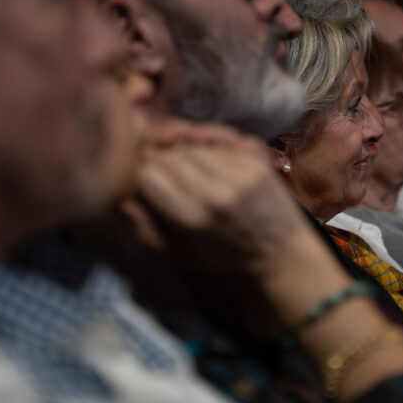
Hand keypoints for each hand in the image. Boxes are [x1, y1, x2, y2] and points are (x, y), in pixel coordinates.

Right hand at [128, 120, 307, 276]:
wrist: (279, 256)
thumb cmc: (222, 259)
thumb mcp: (178, 257)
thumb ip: (144, 231)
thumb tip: (122, 201)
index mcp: (191, 220)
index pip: (148, 174)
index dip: (143, 175)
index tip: (147, 182)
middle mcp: (215, 195)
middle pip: (170, 155)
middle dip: (162, 160)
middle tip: (167, 174)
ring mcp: (239, 176)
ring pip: (194, 145)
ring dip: (186, 153)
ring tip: (191, 171)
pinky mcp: (257, 164)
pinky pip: (220, 144)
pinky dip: (212, 151)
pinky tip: (214, 167)